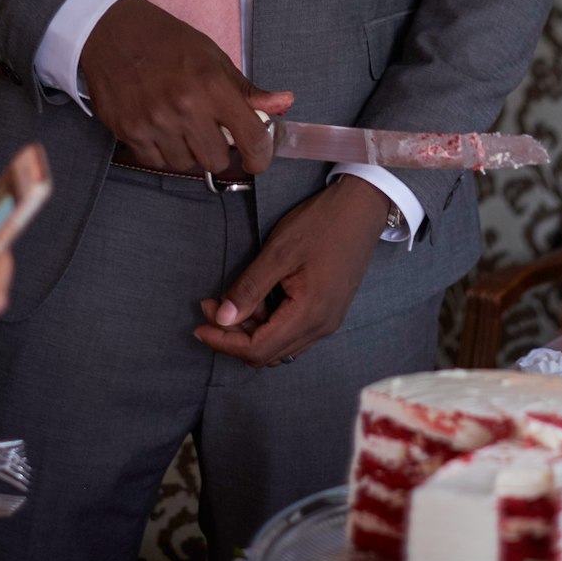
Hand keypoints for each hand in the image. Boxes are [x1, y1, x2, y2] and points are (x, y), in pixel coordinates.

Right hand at [79, 0, 292, 173]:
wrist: (114, 32)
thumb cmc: (168, 42)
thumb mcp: (214, 57)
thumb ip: (247, 90)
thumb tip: (284, 104)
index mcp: (212, 85)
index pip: (251, 136)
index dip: (261, 155)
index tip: (258, 159)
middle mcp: (184, 107)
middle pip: (217, 160)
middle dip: (219, 149)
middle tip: (209, 130)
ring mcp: (154, 122)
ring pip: (186, 164)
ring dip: (188, 150)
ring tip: (179, 122)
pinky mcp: (129, 132)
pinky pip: (156, 162)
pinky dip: (162, 151)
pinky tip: (159, 126)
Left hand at [194, 175, 388, 366]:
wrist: (362, 207)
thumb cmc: (321, 223)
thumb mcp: (279, 251)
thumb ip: (250, 288)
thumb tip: (222, 319)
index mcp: (309, 315)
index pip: (258, 349)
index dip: (225, 342)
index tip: (199, 326)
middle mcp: (321, 327)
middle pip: (268, 353)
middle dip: (233, 336)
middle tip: (211, 307)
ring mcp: (328, 321)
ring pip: (280, 344)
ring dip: (251, 329)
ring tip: (229, 300)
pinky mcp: (329, 311)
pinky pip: (293, 331)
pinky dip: (269, 323)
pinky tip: (257, 299)